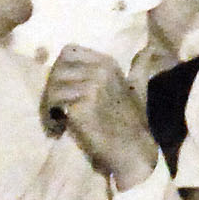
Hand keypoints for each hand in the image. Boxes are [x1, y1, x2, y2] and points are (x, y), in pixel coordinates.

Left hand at [42, 46, 161, 189]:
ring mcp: (91, 87)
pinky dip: (53, 119)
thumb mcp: (138, 89)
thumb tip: (148, 49)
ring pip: (53, 88)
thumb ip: (139, 67)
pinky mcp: (81, 107)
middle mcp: (100, 70)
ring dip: (50, 106)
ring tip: (59, 120)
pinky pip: (53, 105)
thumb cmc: (133, 122)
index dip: (61, 70)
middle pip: (57, 70)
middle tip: (57, 109)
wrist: (133, 151)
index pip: (68, 52)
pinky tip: (61, 129)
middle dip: (52, 89)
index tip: (66, 90)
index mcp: (108, 63)